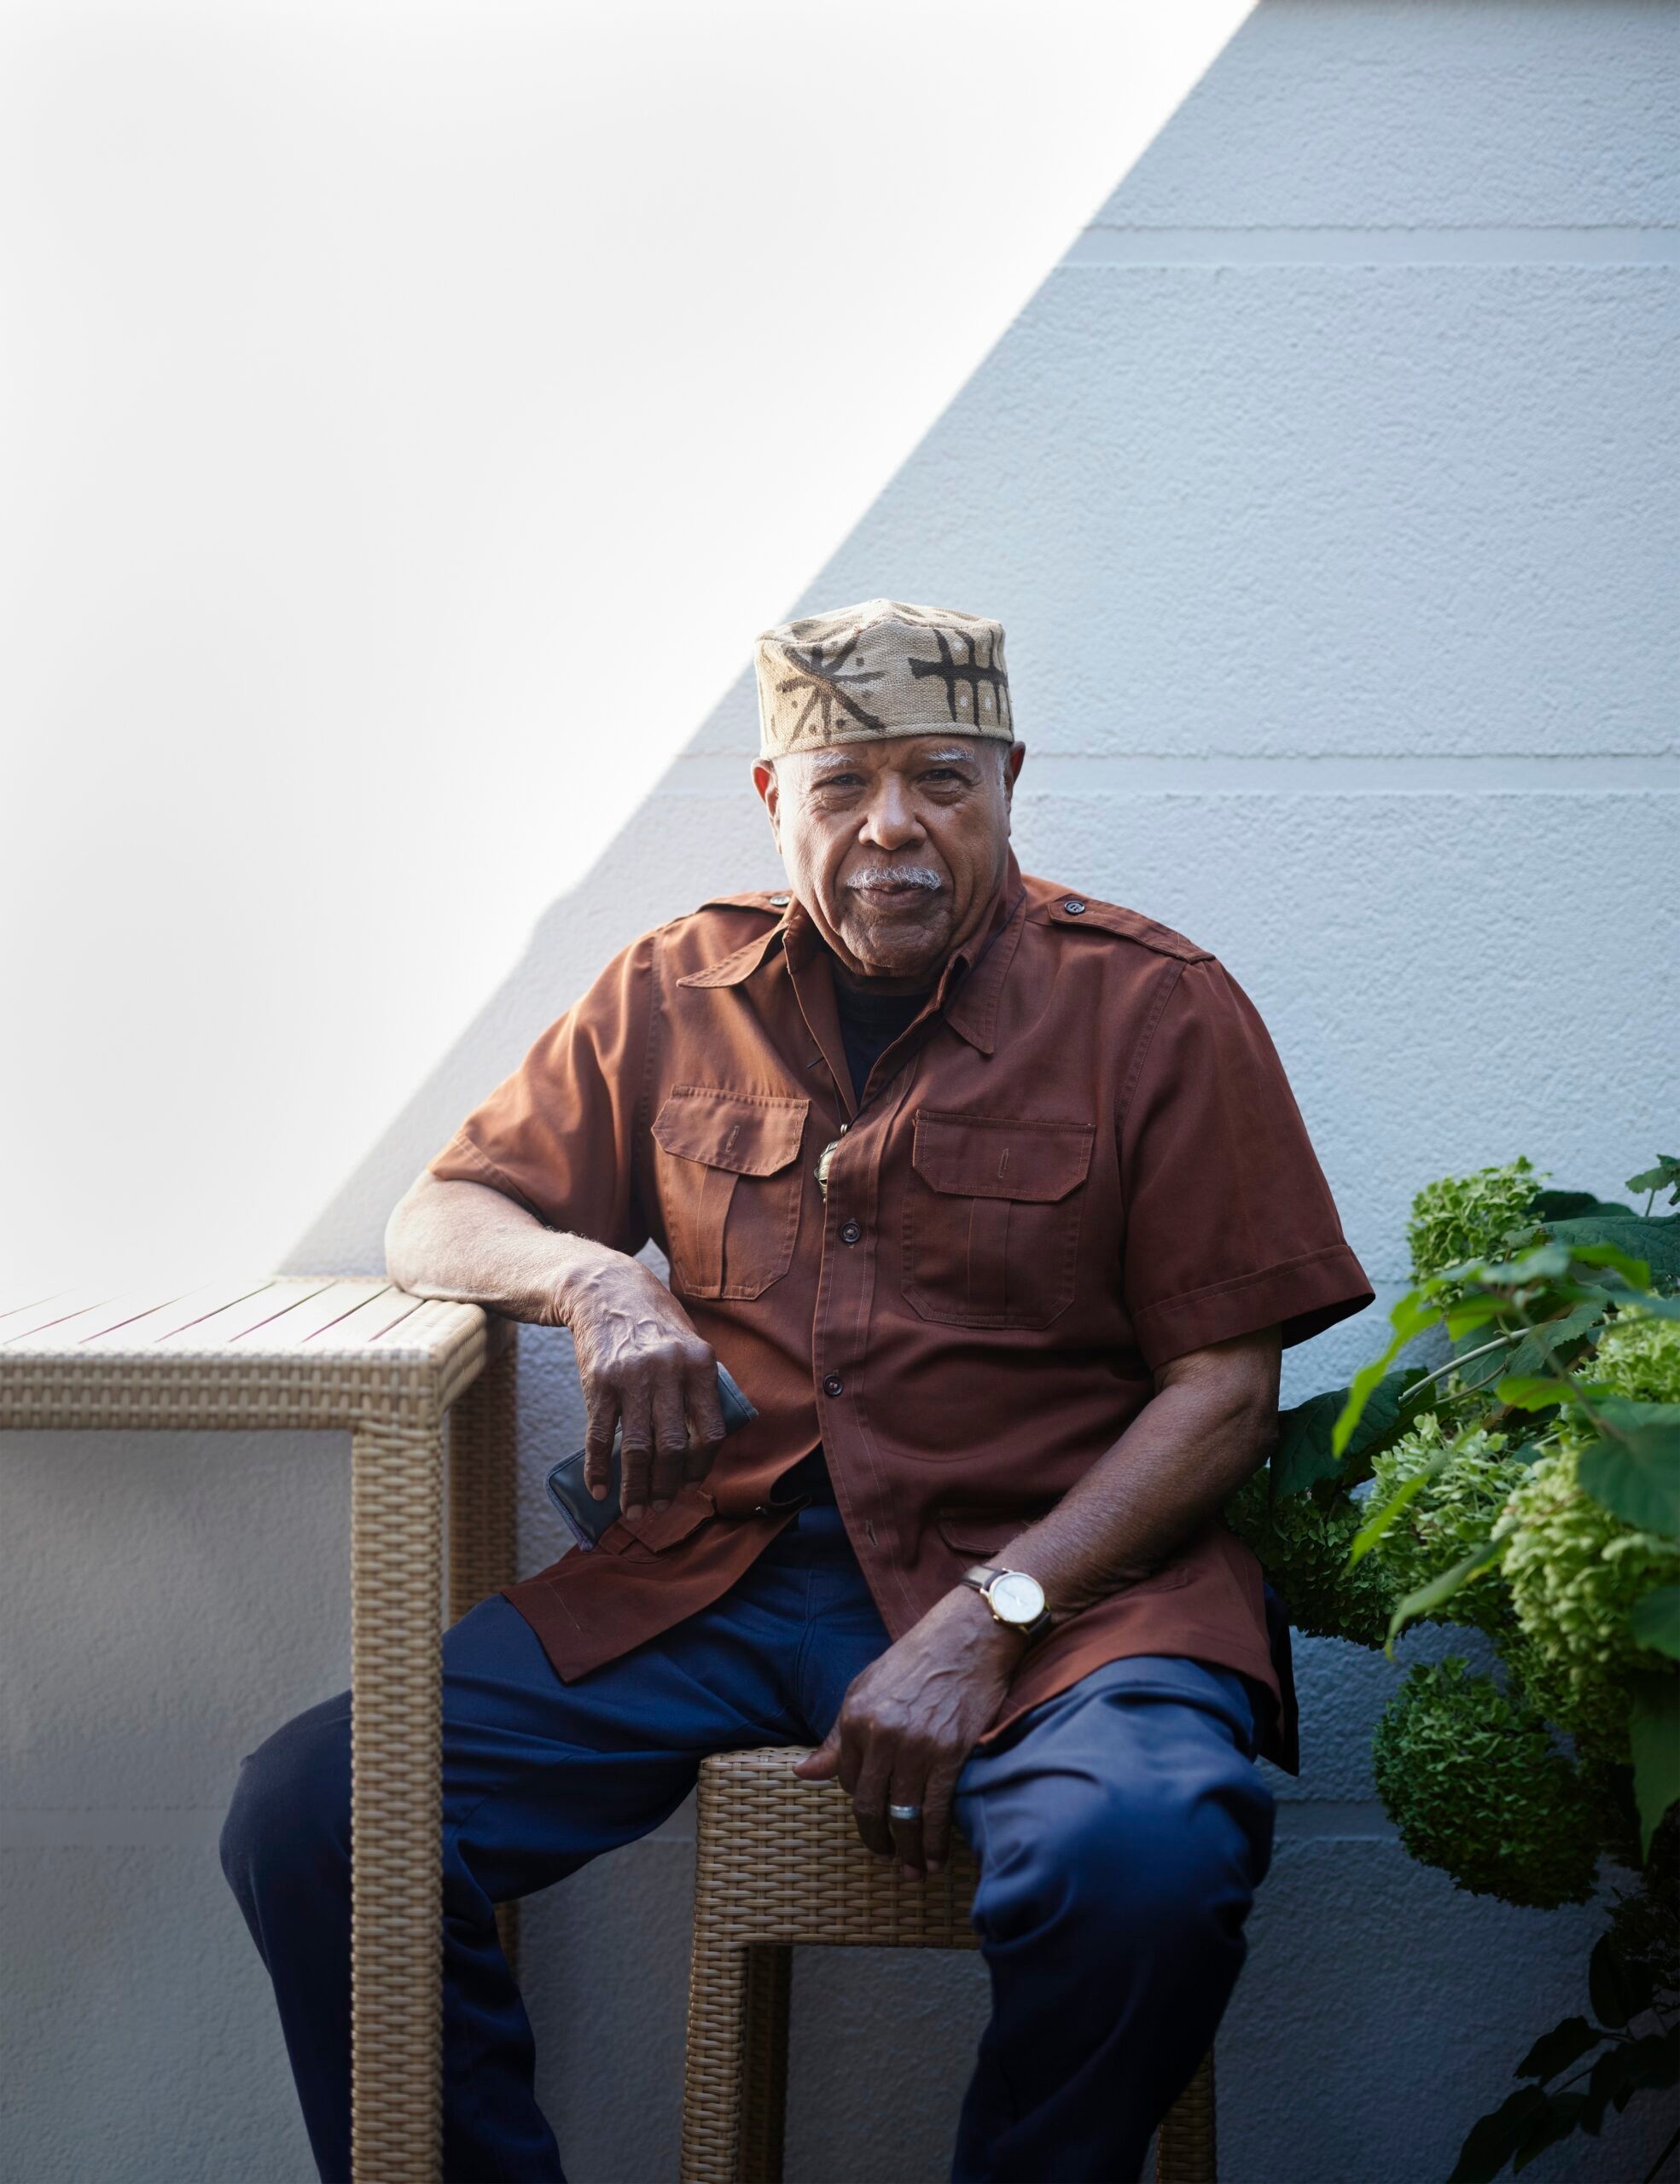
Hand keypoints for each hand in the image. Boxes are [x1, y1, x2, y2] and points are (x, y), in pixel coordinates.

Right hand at [554, 1244, 725, 1520]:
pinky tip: (601, 1490)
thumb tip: (707, 1443)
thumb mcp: (690, 1342)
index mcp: (700, 1362)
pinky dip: (600, 1469)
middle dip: (667, 1487)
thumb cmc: (654, 1323)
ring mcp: (631, 1377)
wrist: (606, 1290)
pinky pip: (600, 1436)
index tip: (691, 1486)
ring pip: (636, 1449)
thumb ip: (702, 1386)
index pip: (710, 1431)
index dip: (701, 1466)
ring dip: (635, 1488)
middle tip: (661, 1509)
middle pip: (672, 1447)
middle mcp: (668, 1370)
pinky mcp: (598, 1382)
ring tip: (635, 1512)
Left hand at [791, 1587, 1022, 1878]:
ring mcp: (917, 1746)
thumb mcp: (865, 1688)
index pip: (847, 1782)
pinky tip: (936, 1858)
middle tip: (887, 1861)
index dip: (860, 1808)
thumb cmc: (916, 1660)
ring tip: (912, 1873)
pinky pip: (937, 1809)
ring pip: (904, 1815)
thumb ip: (837, 1737)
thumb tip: (803, 1774)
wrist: (969, 1638)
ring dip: (907, 1852)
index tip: (872, 1823)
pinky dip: (934, 1841)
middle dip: (878, 1842)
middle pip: (871, 1807)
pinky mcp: (950, 1753)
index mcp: (855, 1717)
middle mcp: (882, 1735)